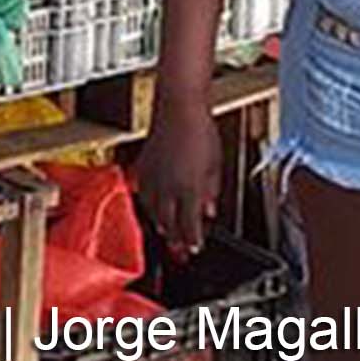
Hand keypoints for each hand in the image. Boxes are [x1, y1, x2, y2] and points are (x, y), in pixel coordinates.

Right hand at [134, 105, 221, 258]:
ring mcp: (153, 177)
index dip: (193, 241)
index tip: (195, 249)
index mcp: (190, 189)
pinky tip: (152, 206)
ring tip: (165, 232)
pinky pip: (143, 193)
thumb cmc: (200, 132)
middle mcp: (169, 187)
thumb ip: (211, 192)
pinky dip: (148, 204)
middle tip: (179, 250)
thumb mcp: (216, 167)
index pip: (190, 225)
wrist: (179, 110)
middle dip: (175, 239)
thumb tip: (209, 209)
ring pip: (153, 210)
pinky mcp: (143, 167)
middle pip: (169, 222)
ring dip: (161, 223)